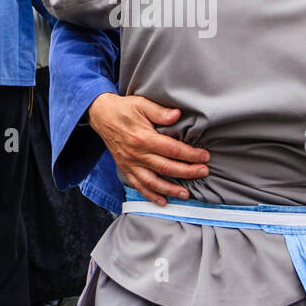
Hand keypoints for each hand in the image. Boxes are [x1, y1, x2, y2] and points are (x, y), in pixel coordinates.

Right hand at [88, 93, 209, 205]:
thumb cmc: (124, 109)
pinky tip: (163, 201)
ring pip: (153, 182)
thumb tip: (178, 115)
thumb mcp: (142, 104)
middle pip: (166, 167)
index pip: (172, 149)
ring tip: (186, 194)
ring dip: (171, 190)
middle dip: (188, 172)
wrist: (101, 116)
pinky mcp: (125, 169)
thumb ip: (160, 111)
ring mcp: (130, 164)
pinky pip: (139, 186)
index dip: (190, 154)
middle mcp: (137, 154)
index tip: (204, 156)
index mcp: (143, 138)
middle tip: (204, 172)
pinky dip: (151, 196)